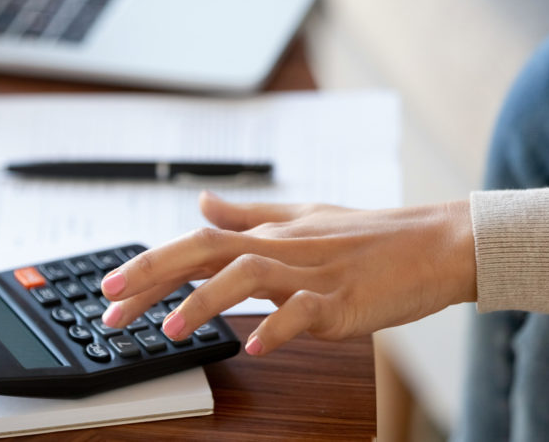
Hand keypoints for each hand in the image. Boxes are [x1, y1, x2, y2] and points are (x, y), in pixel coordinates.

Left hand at [101, 191, 474, 355]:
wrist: (437, 243)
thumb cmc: (371, 236)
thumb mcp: (302, 218)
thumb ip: (248, 214)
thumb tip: (201, 202)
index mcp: (270, 233)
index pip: (198, 243)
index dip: (150, 264)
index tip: (110, 288)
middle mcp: (282, 247)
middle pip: (208, 251)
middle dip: (155, 274)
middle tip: (112, 304)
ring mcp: (313, 273)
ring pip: (249, 275)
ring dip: (205, 301)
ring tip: (170, 329)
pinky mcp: (344, 299)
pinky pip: (305, 312)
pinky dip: (278, 327)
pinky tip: (253, 346)